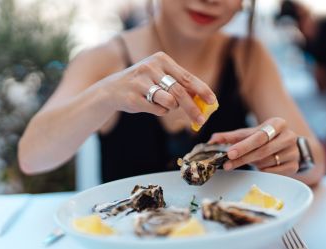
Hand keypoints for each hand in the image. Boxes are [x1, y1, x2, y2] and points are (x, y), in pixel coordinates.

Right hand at [101, 51, 215, 124]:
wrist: (112, 89)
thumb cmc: (144, 83)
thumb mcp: (160, 76)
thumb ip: (180, 85)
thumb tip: (203, 100)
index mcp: (161, 59)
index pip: (187, 77)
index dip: (202, 90)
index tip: (213, 101)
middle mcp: (151, 68)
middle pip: (180, 92)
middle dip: (193, 108)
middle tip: (202, 120)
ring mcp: (140, 82)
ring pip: (169, 102)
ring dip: (171, 107)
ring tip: (164, 103)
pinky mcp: (133, 98)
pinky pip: (157, 110)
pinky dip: (159, 111)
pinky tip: (150, 104)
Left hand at [208, 118, 299, 175]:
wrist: (287, 145)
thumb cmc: (264, 138)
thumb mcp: (249, 134)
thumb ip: (231, 137)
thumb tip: (212, 140)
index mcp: (278, 124)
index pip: (258, 136)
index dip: (243, 146)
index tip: (229, 153)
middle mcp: (289, 136)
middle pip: (262, 151)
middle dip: (242, 158)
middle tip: (227, 164)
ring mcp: (293, 152)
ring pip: (266, 162)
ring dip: (253, 163)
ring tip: (249, 159)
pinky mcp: (294, 166)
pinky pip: (272, 171)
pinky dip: (262, 169)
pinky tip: (260, 164)